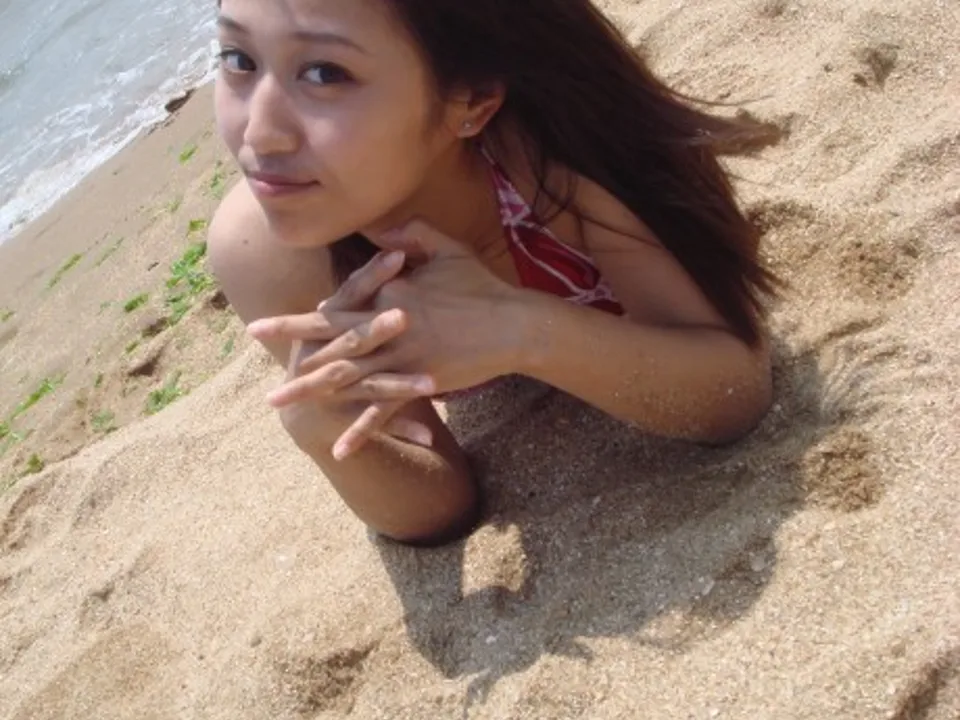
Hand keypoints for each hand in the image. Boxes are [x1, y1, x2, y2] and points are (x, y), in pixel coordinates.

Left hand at [255, 220, 525, 456]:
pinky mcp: (419, 383)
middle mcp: (386, 326)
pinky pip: (384, 411)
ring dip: (308, 391)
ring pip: (344, 377)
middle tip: (253, 346)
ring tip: (275, 401)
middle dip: (287, 346)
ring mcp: (401, 357)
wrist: (515, 324)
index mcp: (389, 293)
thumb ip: (410, 232)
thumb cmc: (482, 284)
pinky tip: (338, 450)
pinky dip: (361, 431)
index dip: (302, 316)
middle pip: (328, 339)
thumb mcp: (447, 247)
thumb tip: (379, 225)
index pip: (337, 304)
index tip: (267, 324)